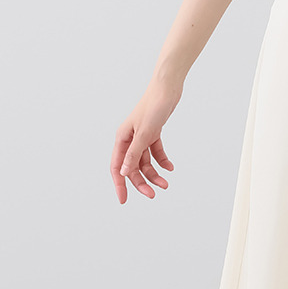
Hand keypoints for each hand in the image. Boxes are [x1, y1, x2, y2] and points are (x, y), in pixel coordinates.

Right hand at [112, 77, 180, 201]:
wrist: (168, 88)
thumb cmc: (153, 106)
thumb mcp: (144, 133)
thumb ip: (134, 154)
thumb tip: (124, 172)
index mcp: (122, 139)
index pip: (117, 167)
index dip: (120, 184)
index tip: (123, 200)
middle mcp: (130, 139)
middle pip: (132, 168)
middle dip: (142, 182)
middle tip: (154, 194)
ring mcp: (142, 137)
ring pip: (145, 162)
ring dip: (155, 173)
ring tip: (166, 183)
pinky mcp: (153, 133)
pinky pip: (156, 152)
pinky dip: (162, 160)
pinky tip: (170, 167)